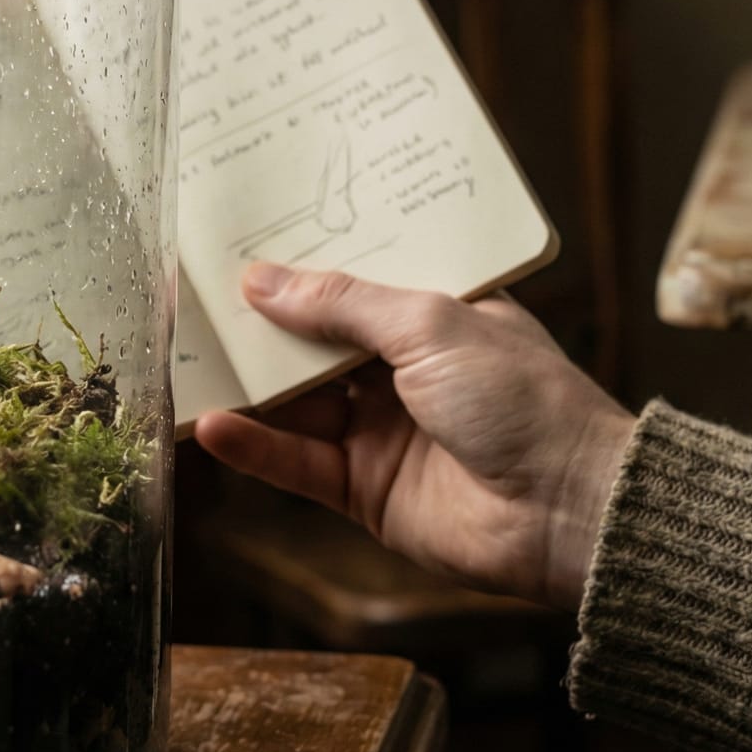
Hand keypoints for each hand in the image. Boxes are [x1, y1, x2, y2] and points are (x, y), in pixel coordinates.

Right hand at [193, 263, 636, 612]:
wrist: (567, 512)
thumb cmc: (525, 400)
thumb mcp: (431, 325)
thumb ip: (341, 304)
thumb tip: (262, 280)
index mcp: (438, 315)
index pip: (356, 280)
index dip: (303, 264)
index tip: (242, 239)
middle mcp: (407, 369)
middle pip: (315, 341)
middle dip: (260, 323)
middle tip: (194, 296)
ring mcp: (382, 430)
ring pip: (297, 400)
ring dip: (246, 384)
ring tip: (185, 356)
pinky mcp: (364, 490)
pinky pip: (296, 462)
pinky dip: (254, 445)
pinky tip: (213, 422)